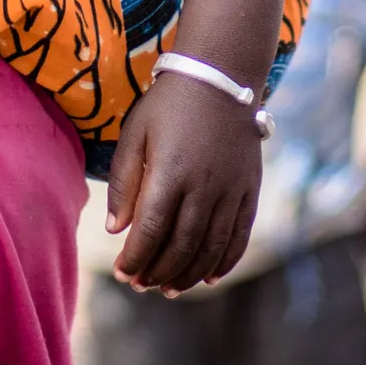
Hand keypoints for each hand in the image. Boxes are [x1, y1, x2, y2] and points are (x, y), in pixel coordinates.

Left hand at [106, 72, 262, 295]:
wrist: (220, 77)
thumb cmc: (168, 105)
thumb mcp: (134, 134)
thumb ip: (123, 182)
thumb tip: (116, 229)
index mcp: (170, 173)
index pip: (150, 232)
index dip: (135, 259)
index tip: (121, 273)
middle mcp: (204, 187)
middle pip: (181, 247)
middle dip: (157, 272)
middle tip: (140, 285)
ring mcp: (231, 190)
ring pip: (210, 248)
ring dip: (187, 275)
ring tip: (168, 288)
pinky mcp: (249, 190)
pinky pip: (239, 236)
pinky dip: (224, 262)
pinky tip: (207, 277)